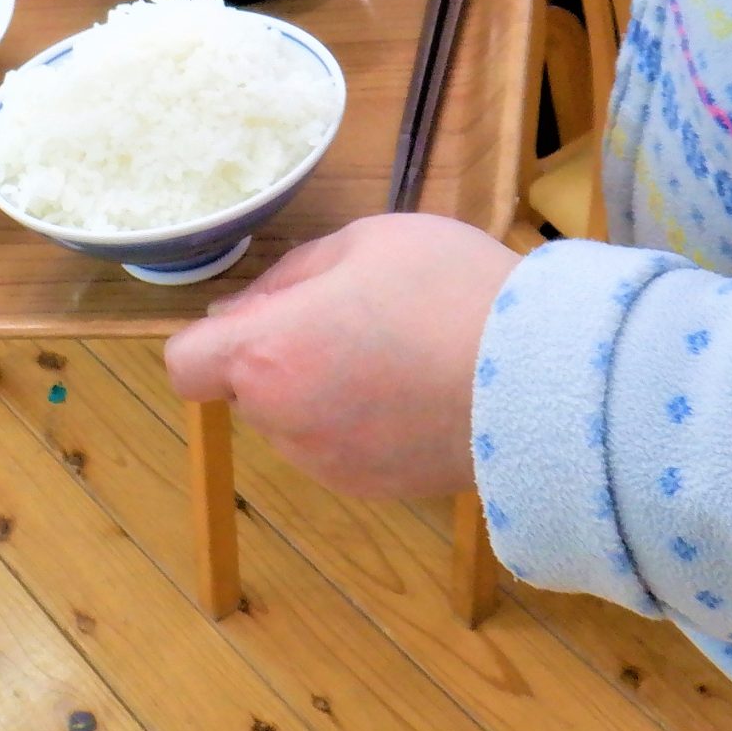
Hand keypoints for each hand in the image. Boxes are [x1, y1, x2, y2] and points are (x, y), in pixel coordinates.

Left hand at [165, 215, 518, 498]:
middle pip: (250, 390)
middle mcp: (285, 421)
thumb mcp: (365, 241)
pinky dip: (362, 425)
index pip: (188, 365)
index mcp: (268, 354)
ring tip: (398, 354)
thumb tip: (245, 312)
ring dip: (322, 393)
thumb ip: (290, 276)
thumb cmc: (450, 291)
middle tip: (355, 317)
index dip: (213, 341)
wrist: (544, 375)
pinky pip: (342, 450)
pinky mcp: (374, 489)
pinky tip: (417, 392)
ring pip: (297, 422)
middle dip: (281, 357)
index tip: (264, 319)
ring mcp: (329, 464)